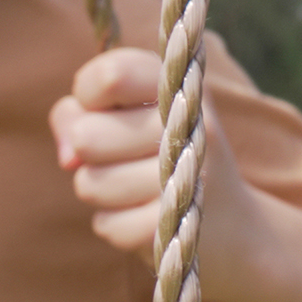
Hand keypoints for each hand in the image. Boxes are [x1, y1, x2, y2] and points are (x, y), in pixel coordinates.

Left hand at [52, 45, 237, 262]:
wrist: (232, 224)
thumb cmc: (159, 158)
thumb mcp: (121, 117)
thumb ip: (76, 116)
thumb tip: (69, 158)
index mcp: (178, 82)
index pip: (109, 75)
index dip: (88, 97)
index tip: (108, 109)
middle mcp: (192, 122)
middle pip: (87, 136)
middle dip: (88, 155)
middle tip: (123, 157)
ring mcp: (193, 174)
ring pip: (90, 184)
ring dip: (102, 192)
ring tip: (136, 188)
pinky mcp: (182, 225)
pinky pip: (109, 226)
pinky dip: (117, 225)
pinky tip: (146, 217)